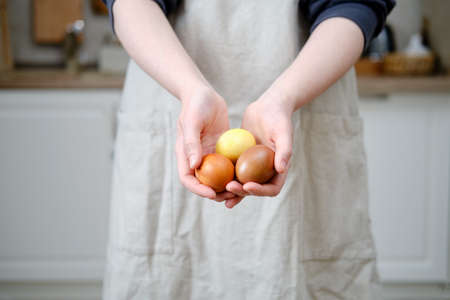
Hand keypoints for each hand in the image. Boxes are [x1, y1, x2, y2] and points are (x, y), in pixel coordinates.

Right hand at [175, 88, 239, 201]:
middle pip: (203, 182)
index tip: (212, 194)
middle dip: (215, 192)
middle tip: (230, 196)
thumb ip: (191, 143)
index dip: (198, 189)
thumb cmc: (195, 105)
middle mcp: (196, 157)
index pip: (188, 179)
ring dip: (227, 185)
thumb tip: (194, 166)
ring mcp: (209, 154)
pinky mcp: (220, 149)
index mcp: (185, 154)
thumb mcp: (192, 122)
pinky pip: (227, 165)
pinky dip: (235, 172)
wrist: (204, 93)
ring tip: (241, 190)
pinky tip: (248, 176)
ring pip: (217, 177)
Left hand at [225, 87, 293, 207]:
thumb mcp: (283, 132)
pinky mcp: (242, 159)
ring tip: (219, 194)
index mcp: (279, 169)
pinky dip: (224, 177)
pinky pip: (233, 171)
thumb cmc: (278, 118)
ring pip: (242, 184)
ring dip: (232, 191)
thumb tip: (281, 169)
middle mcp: (267, 171)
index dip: (260, 191)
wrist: (267, 106)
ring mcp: (254, 167)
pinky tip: (210, 180)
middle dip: (242, 192)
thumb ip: (285, 151)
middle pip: (255, 189)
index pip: (272, 188)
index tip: (247, 186)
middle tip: (228, 187)